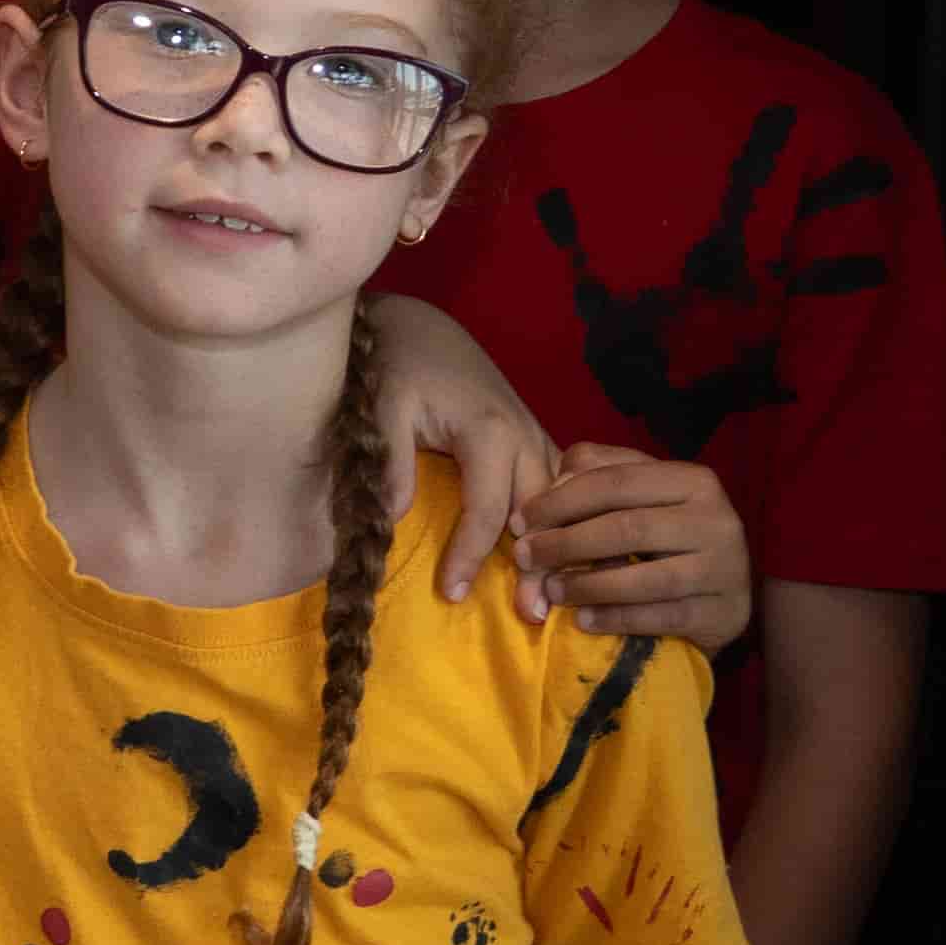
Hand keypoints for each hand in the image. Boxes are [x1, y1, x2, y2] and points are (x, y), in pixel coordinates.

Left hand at [354, 295, 557, 605]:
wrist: (418, 326)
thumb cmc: (396, 367)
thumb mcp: (381, 409)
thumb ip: (390, 462)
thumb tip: (394, 520)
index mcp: (489, 431)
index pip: (488, 511)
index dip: (470, 556)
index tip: (451, 595)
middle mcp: (523, 435)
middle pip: (541, 512)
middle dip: (539, 565)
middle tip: (534, 618)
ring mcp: (533, 435)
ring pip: (559, 500)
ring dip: (560, 546)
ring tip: (553, 597)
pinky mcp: (531, 436)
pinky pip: (557, 485)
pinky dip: (563, 520)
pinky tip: (564, 553)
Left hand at [511, 446, 752, 649]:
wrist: (726, 589)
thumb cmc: (666, 534)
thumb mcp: (637, 494)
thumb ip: (595, 475)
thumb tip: (549, 488)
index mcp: (692, 480)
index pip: (615, 482)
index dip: (560, 501)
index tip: (519, 523)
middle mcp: (716, 519)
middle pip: (628, 528)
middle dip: (566, 544)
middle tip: (524, 560)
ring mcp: (726, 568)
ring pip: (646, 578)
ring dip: (588, 586)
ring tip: (550, 592)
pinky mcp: (724, 613)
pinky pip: (662, 617)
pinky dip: (616, 619)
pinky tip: (583, 621)